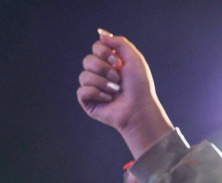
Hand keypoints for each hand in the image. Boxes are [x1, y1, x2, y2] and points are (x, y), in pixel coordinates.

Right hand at [76, 29, 173, 158]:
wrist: (138, 108)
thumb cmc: (139, 85)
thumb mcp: (134, 58)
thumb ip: (119, 42)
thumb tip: (100, 34)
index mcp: (109, 61)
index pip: (96, 47)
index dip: (103, 51)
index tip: (117, 61)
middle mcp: (99, 73)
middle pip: (87, 60)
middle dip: (103, 68)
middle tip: (117, 78)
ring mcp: (92, 86)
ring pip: (84, 75)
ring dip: (102, 83)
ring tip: (115, 91)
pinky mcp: (87, 100)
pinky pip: (82, 90)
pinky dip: (96, 93)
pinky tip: (107, 99)